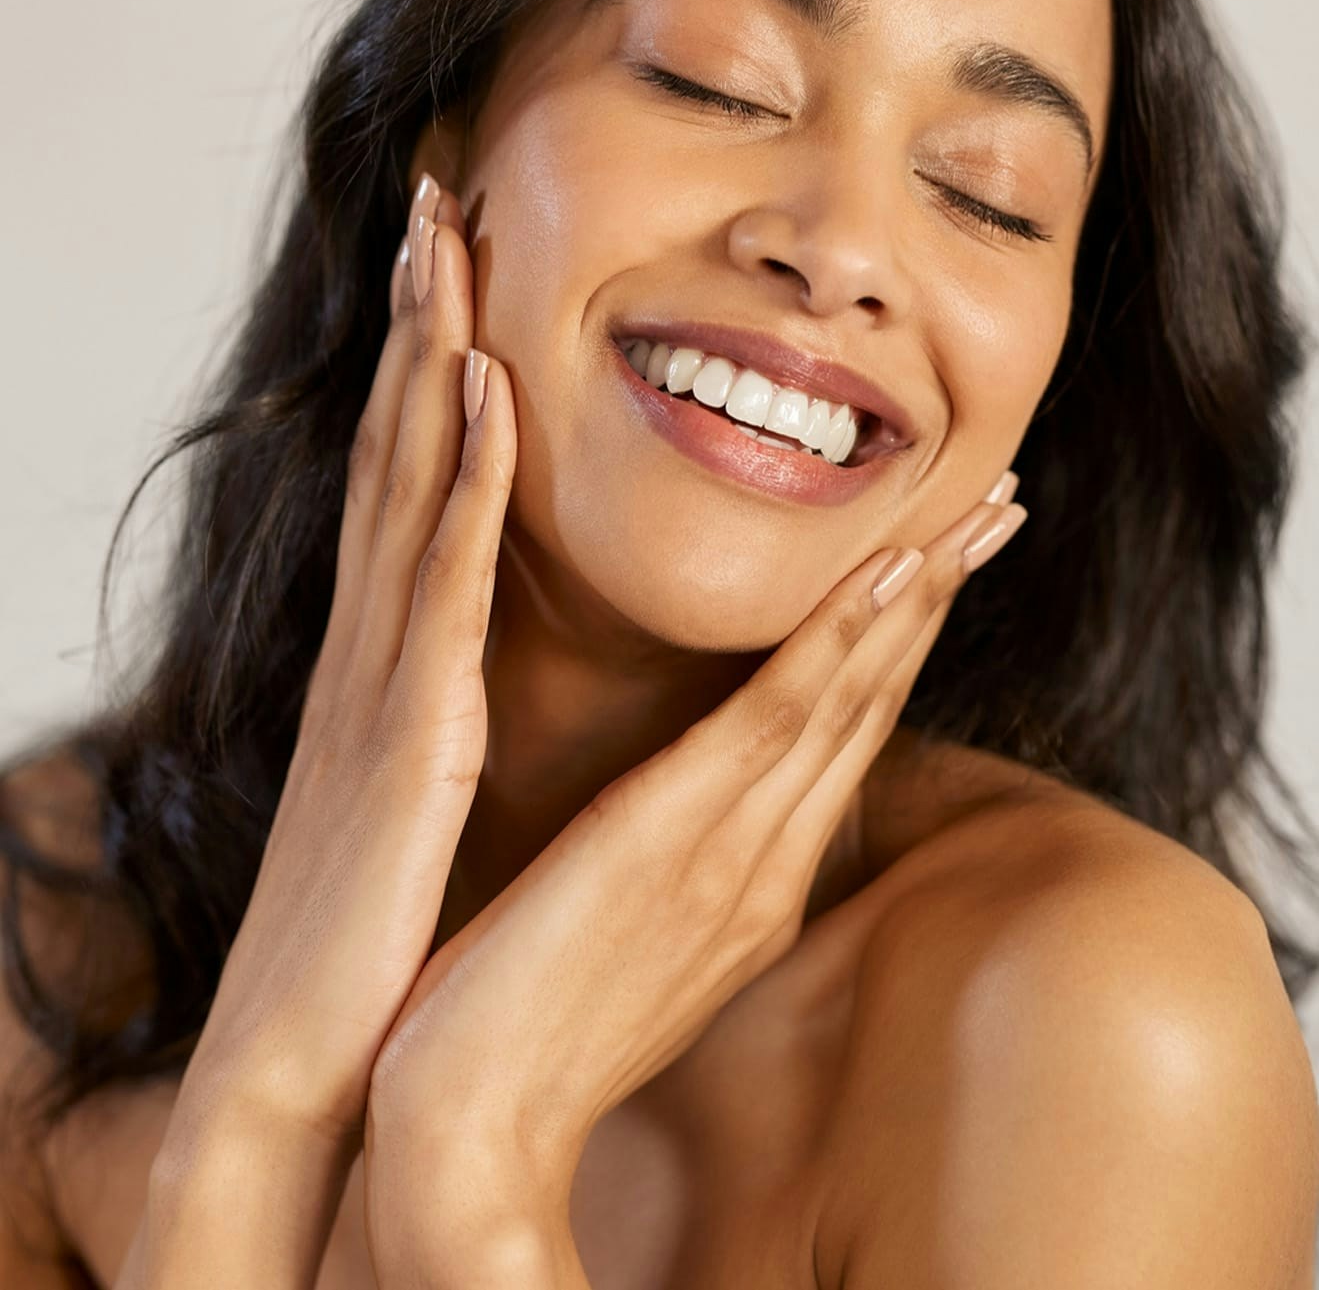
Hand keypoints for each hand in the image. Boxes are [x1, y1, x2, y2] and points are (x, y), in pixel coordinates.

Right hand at [166, 173, 516, 1154]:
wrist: (303, 1058)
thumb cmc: (366, 928)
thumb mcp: (404, 785)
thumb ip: (427, 702)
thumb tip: (457, 648)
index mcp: (386, 655)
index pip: (405, 477)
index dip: (425, 362)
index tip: (453, 262)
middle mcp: (374, 639)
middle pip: (397, 443)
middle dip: (417, 313)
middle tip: (440, 195)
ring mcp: (385, 672)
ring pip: (410, 478)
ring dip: (432, 350)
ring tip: (451, 239)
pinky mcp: (411, 725)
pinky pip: (441, 576)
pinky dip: (463, 472)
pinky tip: (485, 384)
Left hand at [364, 472, 1025, 1243]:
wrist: (476, 1122)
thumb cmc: (531, 1021)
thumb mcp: (626, 935)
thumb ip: (676, 867)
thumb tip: (685, 807)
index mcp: (756, 882)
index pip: (845, 737)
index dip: (901, 643)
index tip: (940, 560)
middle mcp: (769, 863)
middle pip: (874, 706)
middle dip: (942, 601)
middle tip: (1000, 510)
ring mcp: (735, 851)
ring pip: (849, 697)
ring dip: (917, 598)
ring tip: (974, 515)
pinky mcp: (677, 836)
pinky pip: (779, 719)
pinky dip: (840, 641)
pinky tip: (888, 575)